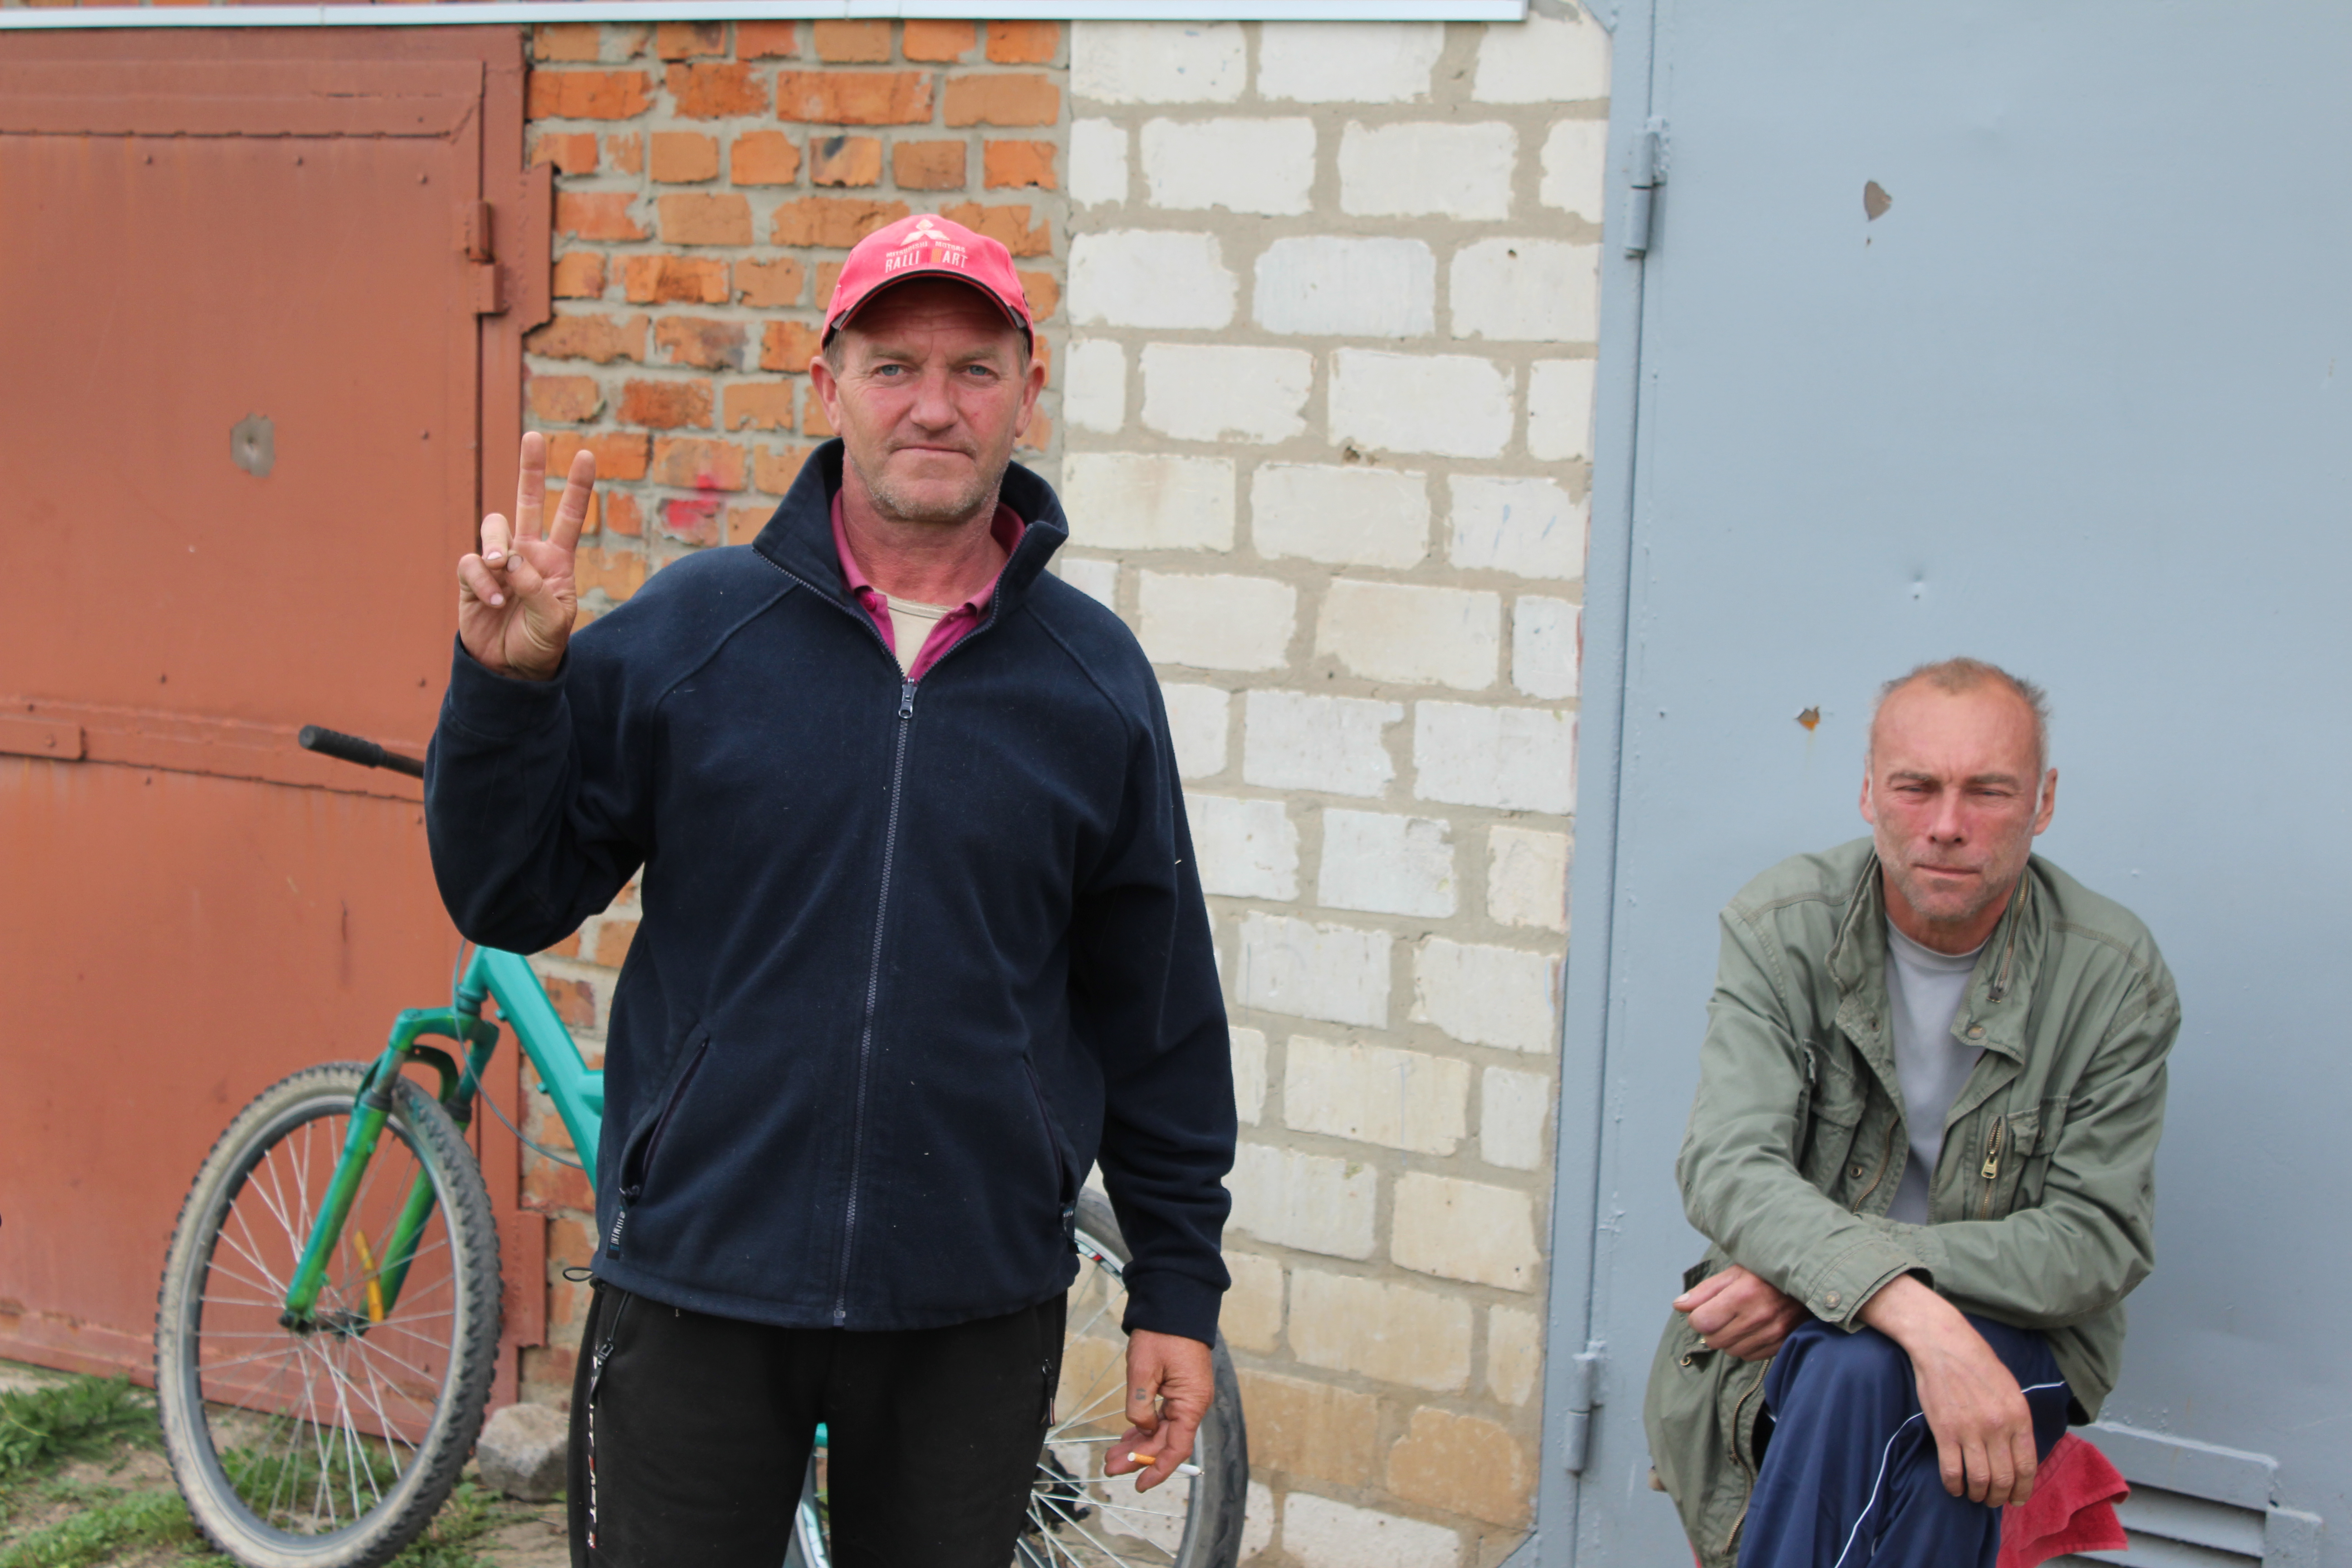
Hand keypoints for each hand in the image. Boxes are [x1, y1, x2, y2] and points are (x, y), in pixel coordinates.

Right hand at [458, 432, 594, 680]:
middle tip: (535, 436)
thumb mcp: (555, 622)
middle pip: (527, 502)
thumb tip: (512, 561)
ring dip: (496, 543)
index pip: (569, 518)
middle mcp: (527, 555)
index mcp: (556, 562)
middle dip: (531, 469)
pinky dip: (482, 580)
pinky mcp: (473, 578)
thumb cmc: (541, 645)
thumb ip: (539, 590)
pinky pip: (471, 563)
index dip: (577, 488)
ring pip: (493, 527)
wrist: (511, 671)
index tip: (586, 455)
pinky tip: (494, 601)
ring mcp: (498, 564)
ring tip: (501, 568)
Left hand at [1101, 1330, 1213, 1491]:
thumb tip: (1142, 1428)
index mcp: (1191, 1403)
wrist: (1173, 1304)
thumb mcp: (1143, 1370)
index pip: (1176, 1448)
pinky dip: (1144, 1427)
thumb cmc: (1162, 1334)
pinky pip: (1161, 1416)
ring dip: (1138, 1443)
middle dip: (1138, 1457)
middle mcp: (1192, 1404)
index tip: (1140, 1484)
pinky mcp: (1177, 1390)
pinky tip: (1127, 1437)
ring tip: (1112, 1456)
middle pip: (1165, 1442)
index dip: (1158, 1469)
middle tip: (1109, 1467)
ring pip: (1161, 1431)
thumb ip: (1140, 1405)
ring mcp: (1185, 1398)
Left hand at [1673, 1264, 1807, 1360]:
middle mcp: (1757, 1317)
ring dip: (1728, 1339)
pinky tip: (1751, 1330)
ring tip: (1739, 1320)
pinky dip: (1745, 1346)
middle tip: (1723, 1314)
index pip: (1701, 1322)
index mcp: (1742, 1295)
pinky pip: (1749, 1356)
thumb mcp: (1735, 1272)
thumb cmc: (1767, 1273)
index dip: (1698, 1316)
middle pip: (1713, 1340)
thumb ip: (1705, 1291)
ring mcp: (1772, 1333)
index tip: (1706, 1309)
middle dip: (1711, 1328)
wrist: (1809, 1281)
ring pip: (1731, 1351)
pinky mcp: (1782, 1344)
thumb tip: (1679, 1305)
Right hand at [1861, 1275, 2038, 1507]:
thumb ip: (2017, 1422)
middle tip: (1992, 1500)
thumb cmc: (1978, 1364)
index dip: (2022, 1490)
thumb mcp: (2010, 1390)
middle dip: (1999, 1496)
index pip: (2027, 1467)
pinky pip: (1952, 1470)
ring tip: (1974, 1495)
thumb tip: (2018, 1454)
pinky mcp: (1944, 1430)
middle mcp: (1998, 1427)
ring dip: (1978, 1494)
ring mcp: (1970, 1430)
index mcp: (2018, 1417)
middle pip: (2004, 1478)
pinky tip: (1954, 1486)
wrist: (1944, 1344)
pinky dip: (1954, 1485)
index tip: (2016, 1500)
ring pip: (1979, 1480)